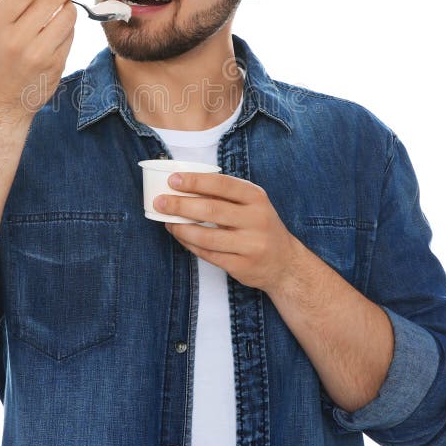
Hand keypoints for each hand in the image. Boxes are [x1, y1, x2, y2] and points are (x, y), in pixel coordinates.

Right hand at [0, 0, 76, 120]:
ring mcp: (38, 54)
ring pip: (67, 16)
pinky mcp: (55, 65)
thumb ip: (16, 4)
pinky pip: (71, 35)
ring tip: (62, 9)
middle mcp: (16, 38)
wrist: (0, 100)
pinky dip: (68, 29)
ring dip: (69, 8)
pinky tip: (58, 32)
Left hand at [154, 173, 297, 293]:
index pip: (222, 184)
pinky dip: (189, 244)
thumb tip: (183, 185)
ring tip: (167, 221)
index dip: (195, 181)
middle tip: (160, 202)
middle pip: (211, 210)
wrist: (284, 263)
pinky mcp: (242, 266)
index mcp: (256, 197)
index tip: (173, 180)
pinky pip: (208, 255)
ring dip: (181, 228)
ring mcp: (251, 245)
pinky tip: (180, 236)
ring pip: (206, 236)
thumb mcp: (251, 204)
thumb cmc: (259, 226)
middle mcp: (256, 220)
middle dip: (180, 205)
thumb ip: (225, 194)